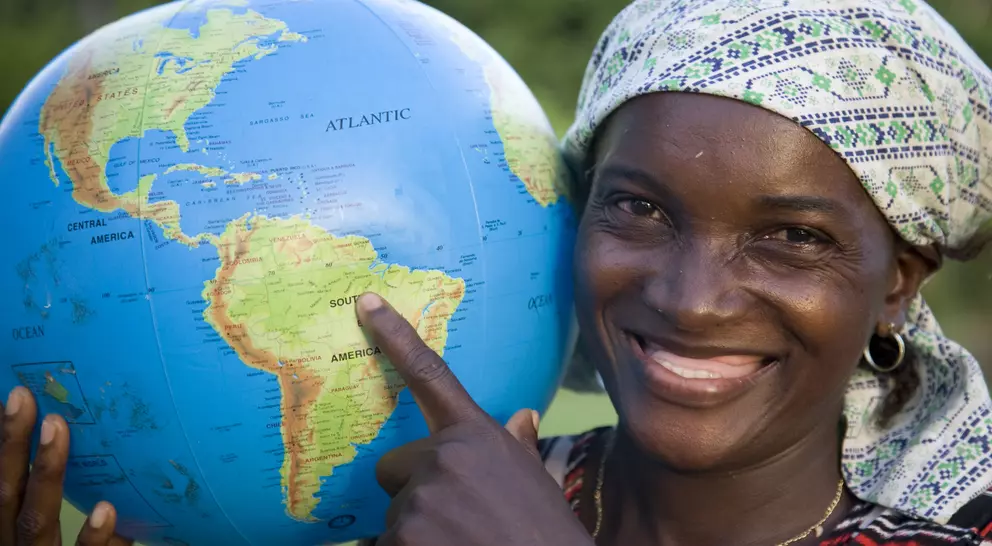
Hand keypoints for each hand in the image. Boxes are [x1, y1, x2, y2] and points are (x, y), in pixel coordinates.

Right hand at [1, 387, 131, 545]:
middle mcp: (16, 539)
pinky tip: (106, 509)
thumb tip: (103, 463)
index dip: (4, 442)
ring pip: (34, 517)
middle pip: (8, 490)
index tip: (10, 397)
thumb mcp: (61, 539)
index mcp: (13, 525)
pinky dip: (92, 536)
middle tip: (22, 396)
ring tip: (55, 427)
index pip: (4, 480)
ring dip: (45, 469)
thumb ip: (81, 510)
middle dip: (12, 443)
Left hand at [358, 293, 593, 545]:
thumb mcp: (536, 484)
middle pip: (395, 465)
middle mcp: (444, 459)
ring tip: (458, 543)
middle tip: (452, 520)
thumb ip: (515, 448)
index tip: (367, 305)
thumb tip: (521, 417)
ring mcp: (420, 502)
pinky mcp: (401, 540)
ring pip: (393, 513)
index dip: (395, 336)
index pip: (430, 375)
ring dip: (415, 532)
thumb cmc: (547, 536)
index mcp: (478, 438)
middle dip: (414, 490)